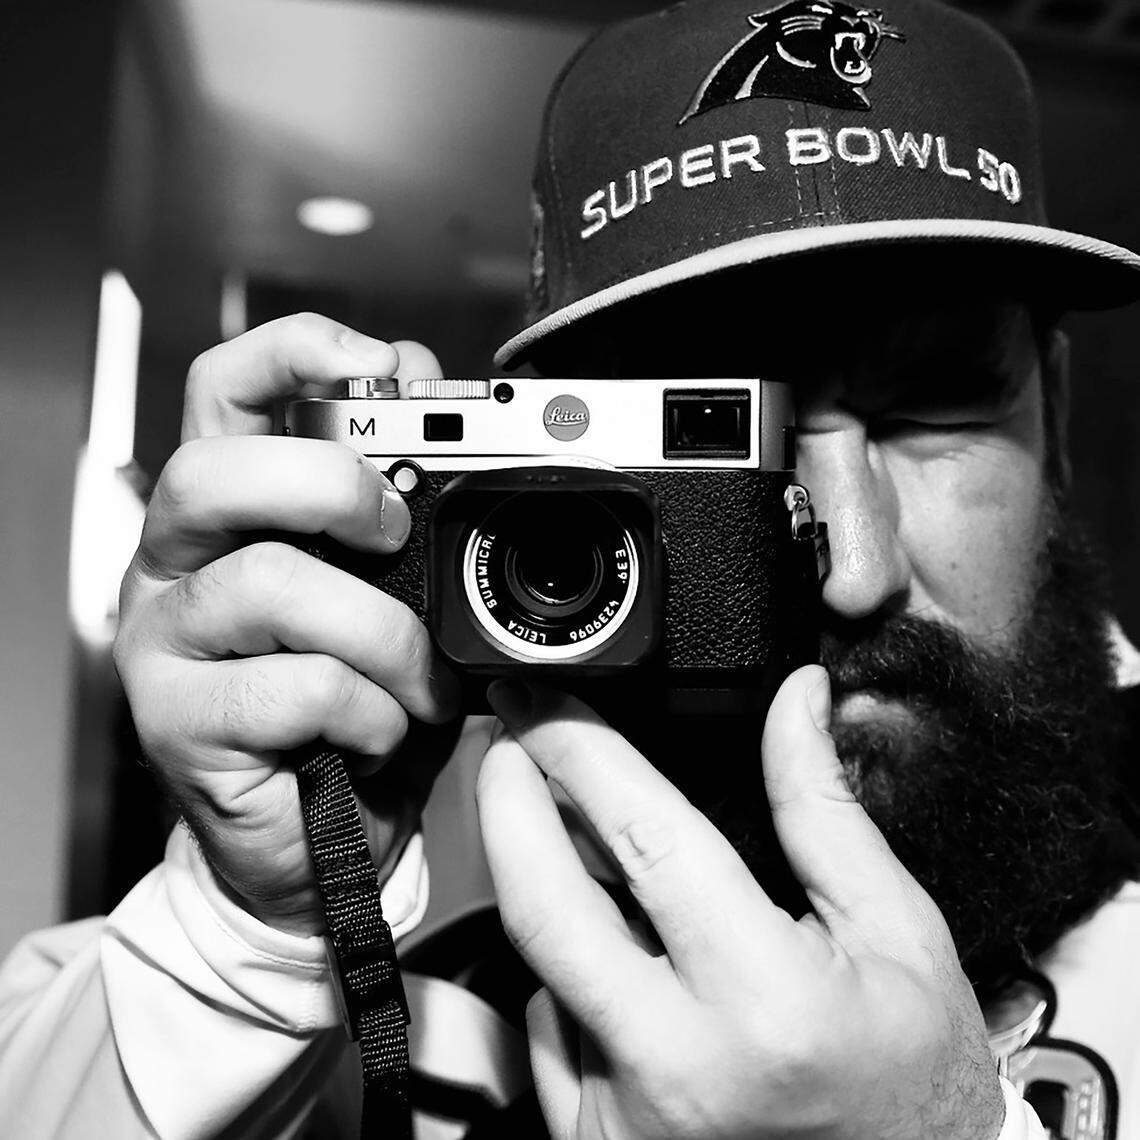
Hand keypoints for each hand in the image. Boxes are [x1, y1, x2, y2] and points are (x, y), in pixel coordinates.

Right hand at [114, 314, 458, 935]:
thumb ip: (401, 496)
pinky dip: (369, 710)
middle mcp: (178, 563)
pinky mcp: (178, 722)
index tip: (384, 364)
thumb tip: (426, 382)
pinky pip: (295, 686)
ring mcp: (167, 642)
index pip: (227, 392)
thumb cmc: (357, 706)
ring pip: (271, 584)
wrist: (316, 843)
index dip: (295, 353)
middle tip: (393, 531)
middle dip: (330, 486)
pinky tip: (380, 733)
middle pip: (216, 470)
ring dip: (382, 636)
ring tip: (419, 684)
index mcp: (233, 512)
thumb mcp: (397, 596)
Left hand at [476, 667, 1004, 1139]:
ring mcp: (625, 1115)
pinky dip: (565, 967)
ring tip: (553, 819)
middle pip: (543, 906)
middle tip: (506, 740)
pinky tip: (603, 942)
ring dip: (532, 874)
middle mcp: (679, 1064)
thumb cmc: (913, 1081)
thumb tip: (794, 699)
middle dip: (505, 801)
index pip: (644, 839)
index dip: (578, 751)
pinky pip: (549, 1030)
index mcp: (766, 998)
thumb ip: (825, 808)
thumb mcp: (895, 931)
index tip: (545, 699)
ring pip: (537, 964)